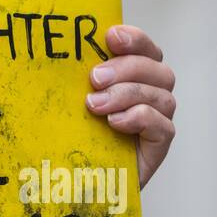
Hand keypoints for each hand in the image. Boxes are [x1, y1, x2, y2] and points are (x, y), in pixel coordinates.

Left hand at [84, 24, 175, 188]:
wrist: (75, 179)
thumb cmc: (72, 132)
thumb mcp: (68, 98)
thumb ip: (71, 76)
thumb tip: (52, 53)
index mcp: (133, 74)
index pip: (145, 48)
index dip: (134, 38)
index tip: (110, 37)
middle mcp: (150, 93)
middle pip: (157, 68)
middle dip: (126, 68)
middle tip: (95, 78)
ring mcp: (157, 119)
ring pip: (161, 95)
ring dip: (127, 94)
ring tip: (96, 105)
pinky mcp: (158, 145)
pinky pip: (163, 126)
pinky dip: (140, 118)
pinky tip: (115, 123)